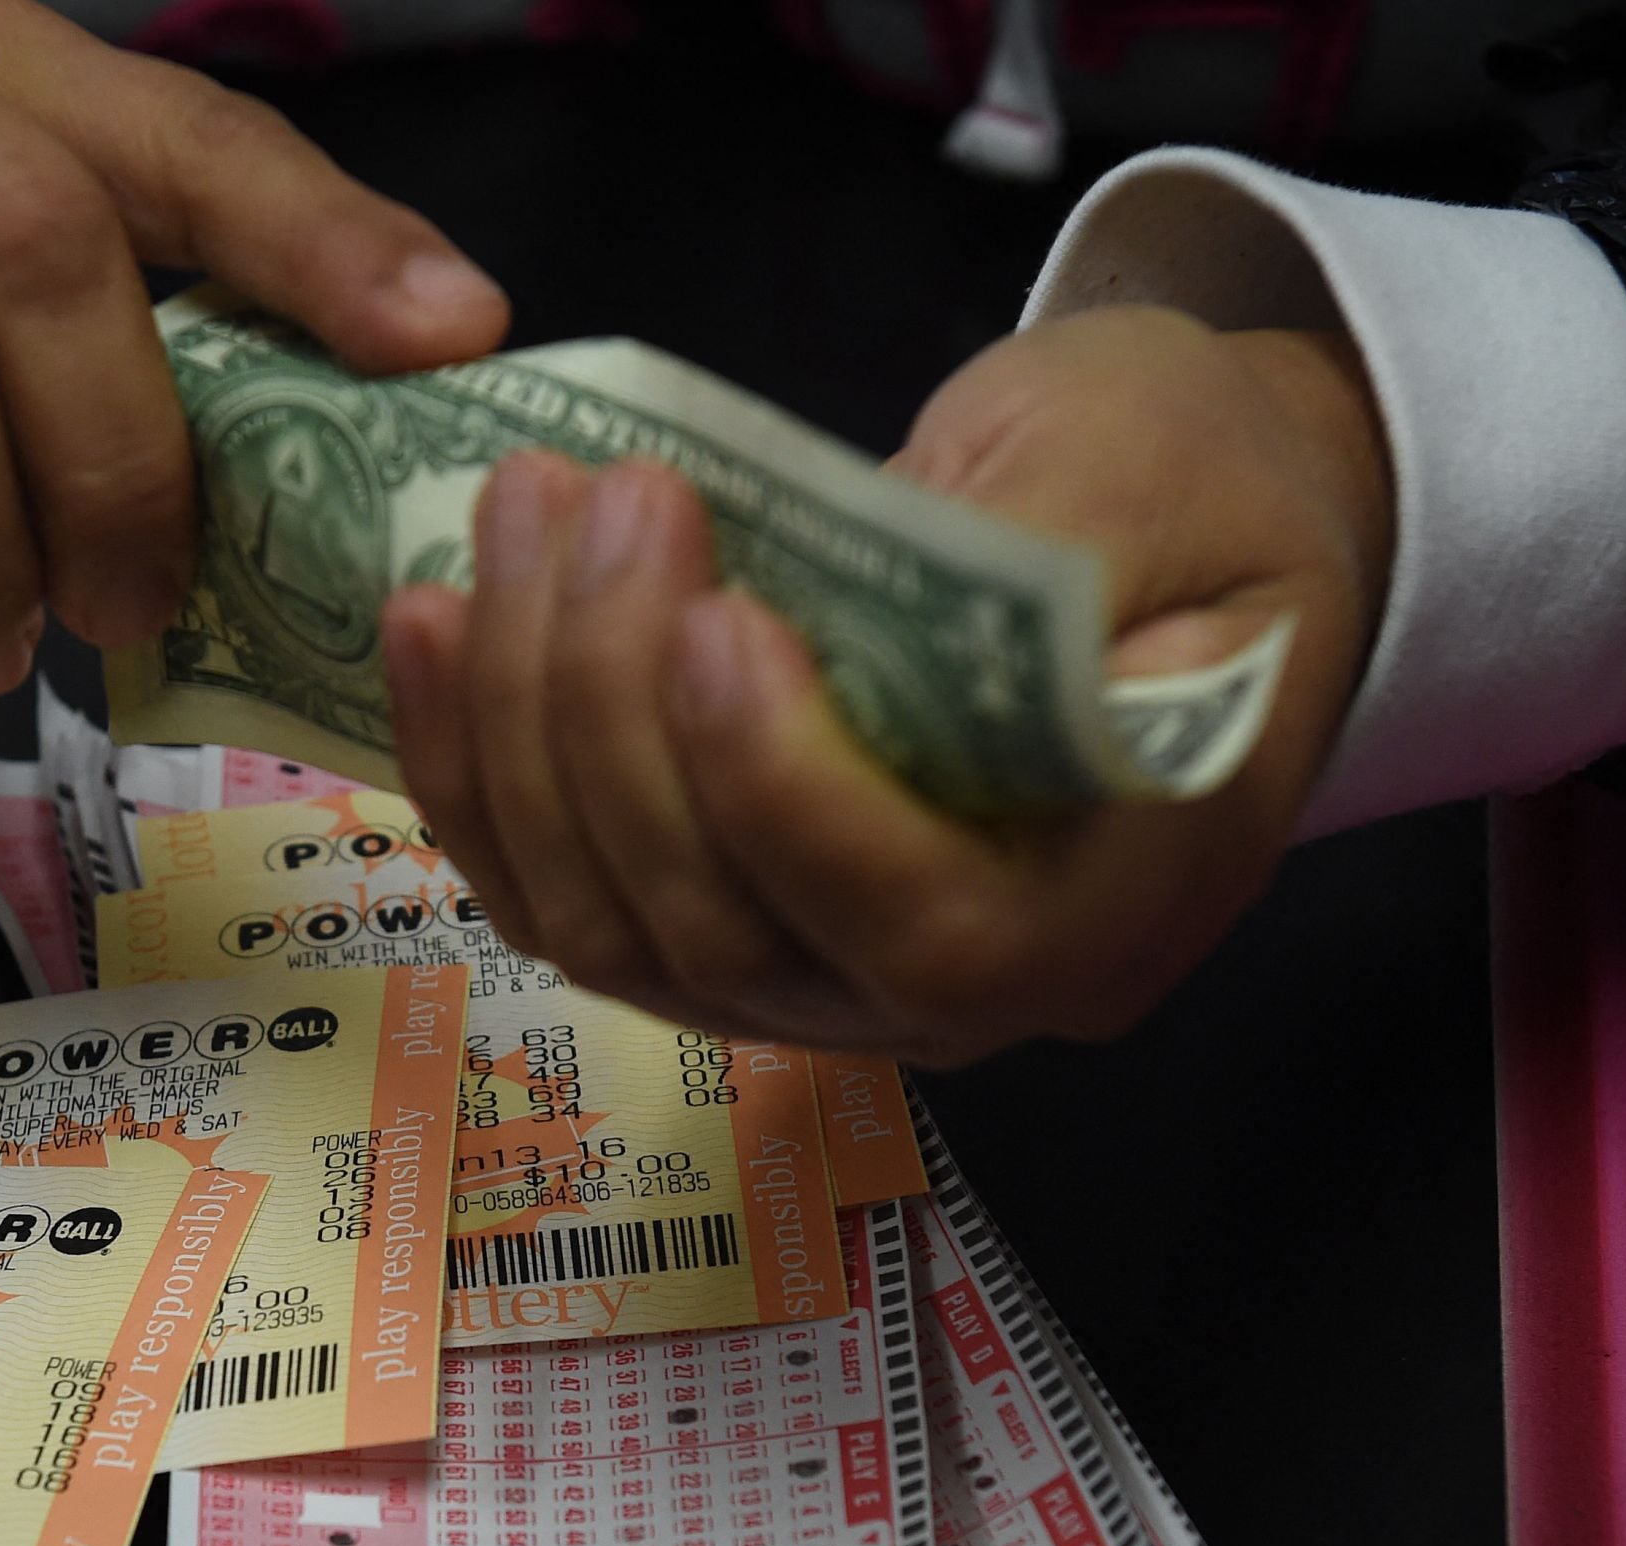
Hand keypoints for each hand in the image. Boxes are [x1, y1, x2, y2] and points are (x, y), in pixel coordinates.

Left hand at [382, 307, 1392, 1063]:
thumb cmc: (1194, 486)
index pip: (930, 932)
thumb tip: (834, 621)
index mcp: (1109, 909)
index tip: (718, 613)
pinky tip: (431, 624)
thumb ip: (1024, 562)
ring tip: (512, 522)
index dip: (794, 798)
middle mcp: (951, 995)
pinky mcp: (714, 915)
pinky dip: (474, 768)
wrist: (1162, 521)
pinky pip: (561, 892)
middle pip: (727, 933)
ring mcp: (814, 975)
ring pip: (612, 926)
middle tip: (595, 496)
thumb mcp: (1153, 468)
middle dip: (618, 710)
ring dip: (521, 724)